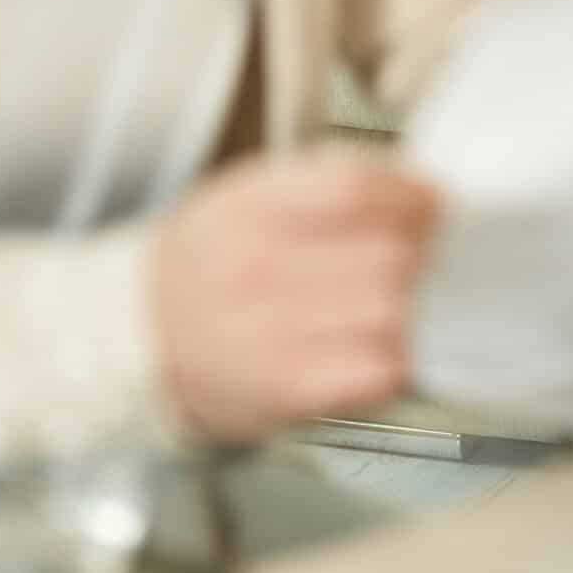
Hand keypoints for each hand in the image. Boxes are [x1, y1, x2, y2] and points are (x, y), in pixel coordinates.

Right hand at [154, 149, 442, 439]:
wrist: (142, 334)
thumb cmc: (210, 260)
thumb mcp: (245, 195)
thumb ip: (323, 182)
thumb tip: (413, 185)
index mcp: (248, 209)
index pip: (355, 191)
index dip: (410, 195)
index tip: (431, 203)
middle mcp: (254, 269)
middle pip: (385, 255)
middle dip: (418, 252)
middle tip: (422, 254)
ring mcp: (269, 334)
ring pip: (389, 312)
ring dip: (412, 305)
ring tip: (402, 299)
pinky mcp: (286, 390)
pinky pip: (376, 370)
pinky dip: (396, 356)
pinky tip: (383, 344)